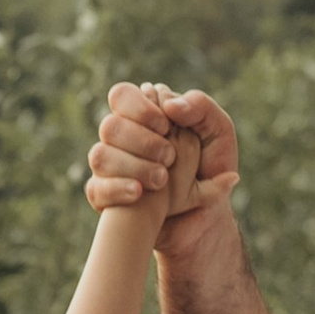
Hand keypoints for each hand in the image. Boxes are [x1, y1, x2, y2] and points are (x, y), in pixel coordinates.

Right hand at [85, 83, 239, 259]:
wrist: (206, 217)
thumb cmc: (211, 171)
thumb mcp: (219, 134)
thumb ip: (201, 108)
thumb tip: (169, 104)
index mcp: (145, 117)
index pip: (122, 96)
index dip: (140, 107)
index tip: (166, 126)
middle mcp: (122, 140)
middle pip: (109, 126)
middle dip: (141, 140)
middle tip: (169, 157)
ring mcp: (111, 168)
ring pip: (100, 156)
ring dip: (133, 165)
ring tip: (161, 179)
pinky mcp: (106, 197)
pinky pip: (95, 189)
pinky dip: (117, 188)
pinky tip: (139, 192)